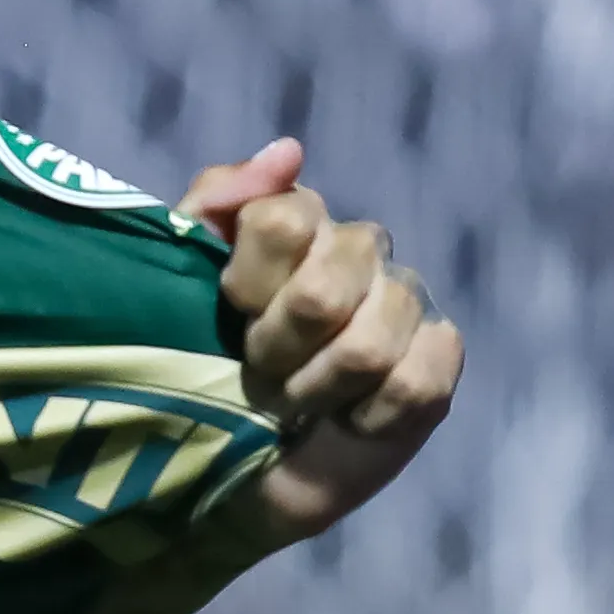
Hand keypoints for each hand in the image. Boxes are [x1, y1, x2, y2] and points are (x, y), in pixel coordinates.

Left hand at [177, 137, 463, 542]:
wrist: (238, 462)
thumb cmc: (201, 364)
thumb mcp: (173, 280)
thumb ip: (212, 208)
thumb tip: (287, 151)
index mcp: (297, 219)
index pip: (283, 222)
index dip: (246, 286)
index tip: (229, 315)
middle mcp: (359, 248)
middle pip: (322, 292)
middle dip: (275, 349)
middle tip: (258, 370)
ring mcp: (407, 302)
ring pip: (366, 348)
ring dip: (314, 390)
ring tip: (296, 399)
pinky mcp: (440, 360)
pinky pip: (413, 385)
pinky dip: (366, 418)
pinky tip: (349, 419)